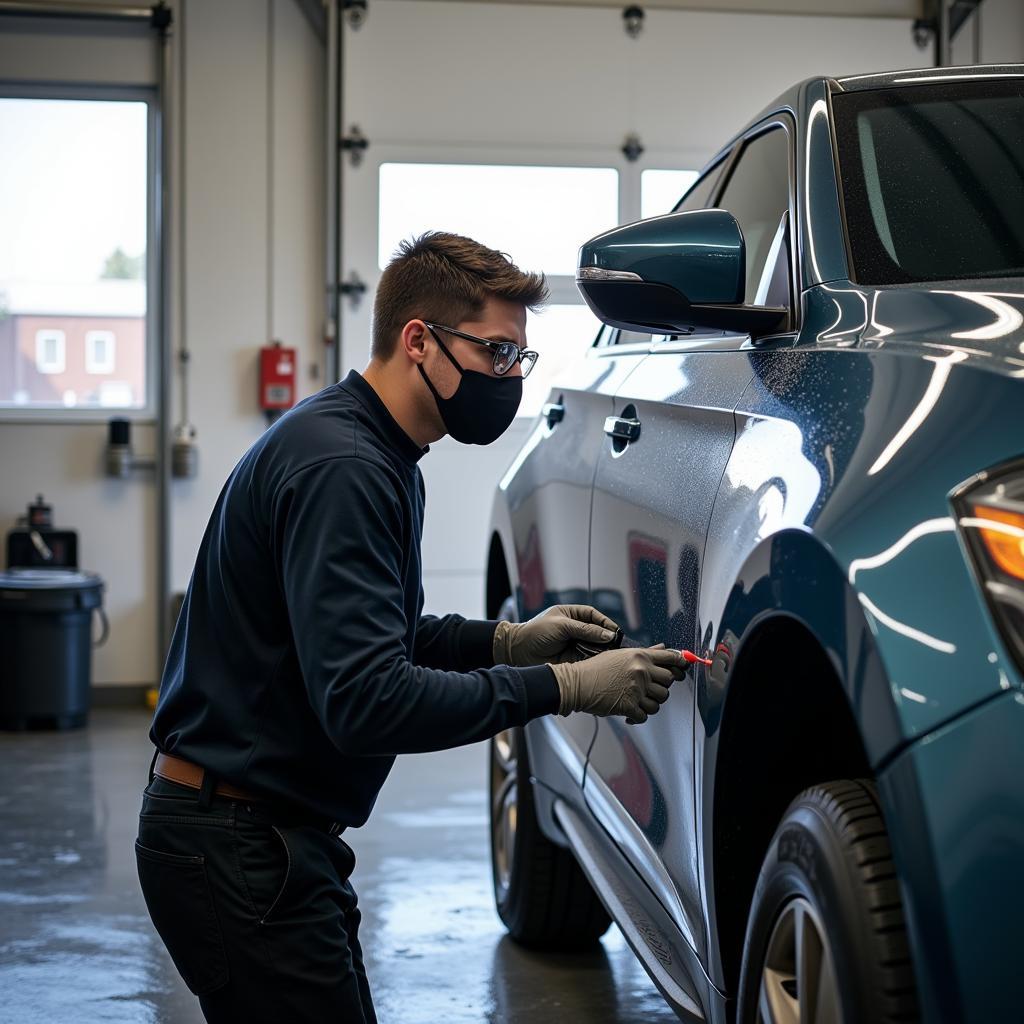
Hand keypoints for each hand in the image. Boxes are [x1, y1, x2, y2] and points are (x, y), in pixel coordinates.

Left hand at [493, 604, 619, 666]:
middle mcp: (574, 629)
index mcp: (570, 615)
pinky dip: (596, 659)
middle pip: (596, 631)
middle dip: (606, 637)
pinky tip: (603, 661)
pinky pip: (588, 658)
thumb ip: (585, 630)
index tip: (614, 630)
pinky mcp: (573, 658)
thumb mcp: (562, 626)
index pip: (592, 615)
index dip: (604, 622)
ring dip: (603, 649)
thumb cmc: (536, 633)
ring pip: (594, 645)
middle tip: (617, 644)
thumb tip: (608, 635)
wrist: (519, 651)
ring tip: (612, 653)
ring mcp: (574, 643)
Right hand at [550, 645, 684, 723]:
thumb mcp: (620, 655)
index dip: (680, 663)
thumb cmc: (596, 669)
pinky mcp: (630, 706)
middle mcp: (641, 672)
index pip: (670, 658)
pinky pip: (646, 715)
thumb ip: (645, 653)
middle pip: (669, 682)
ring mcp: (636, 690)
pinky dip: (639, 716)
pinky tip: (630, 712)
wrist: (577, 684)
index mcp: (639, 657)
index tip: (683, 668)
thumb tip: (663, 648)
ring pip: (660, 701)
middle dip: (662, 687)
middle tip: (650, 689)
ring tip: (639, 701)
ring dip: (651, 703)